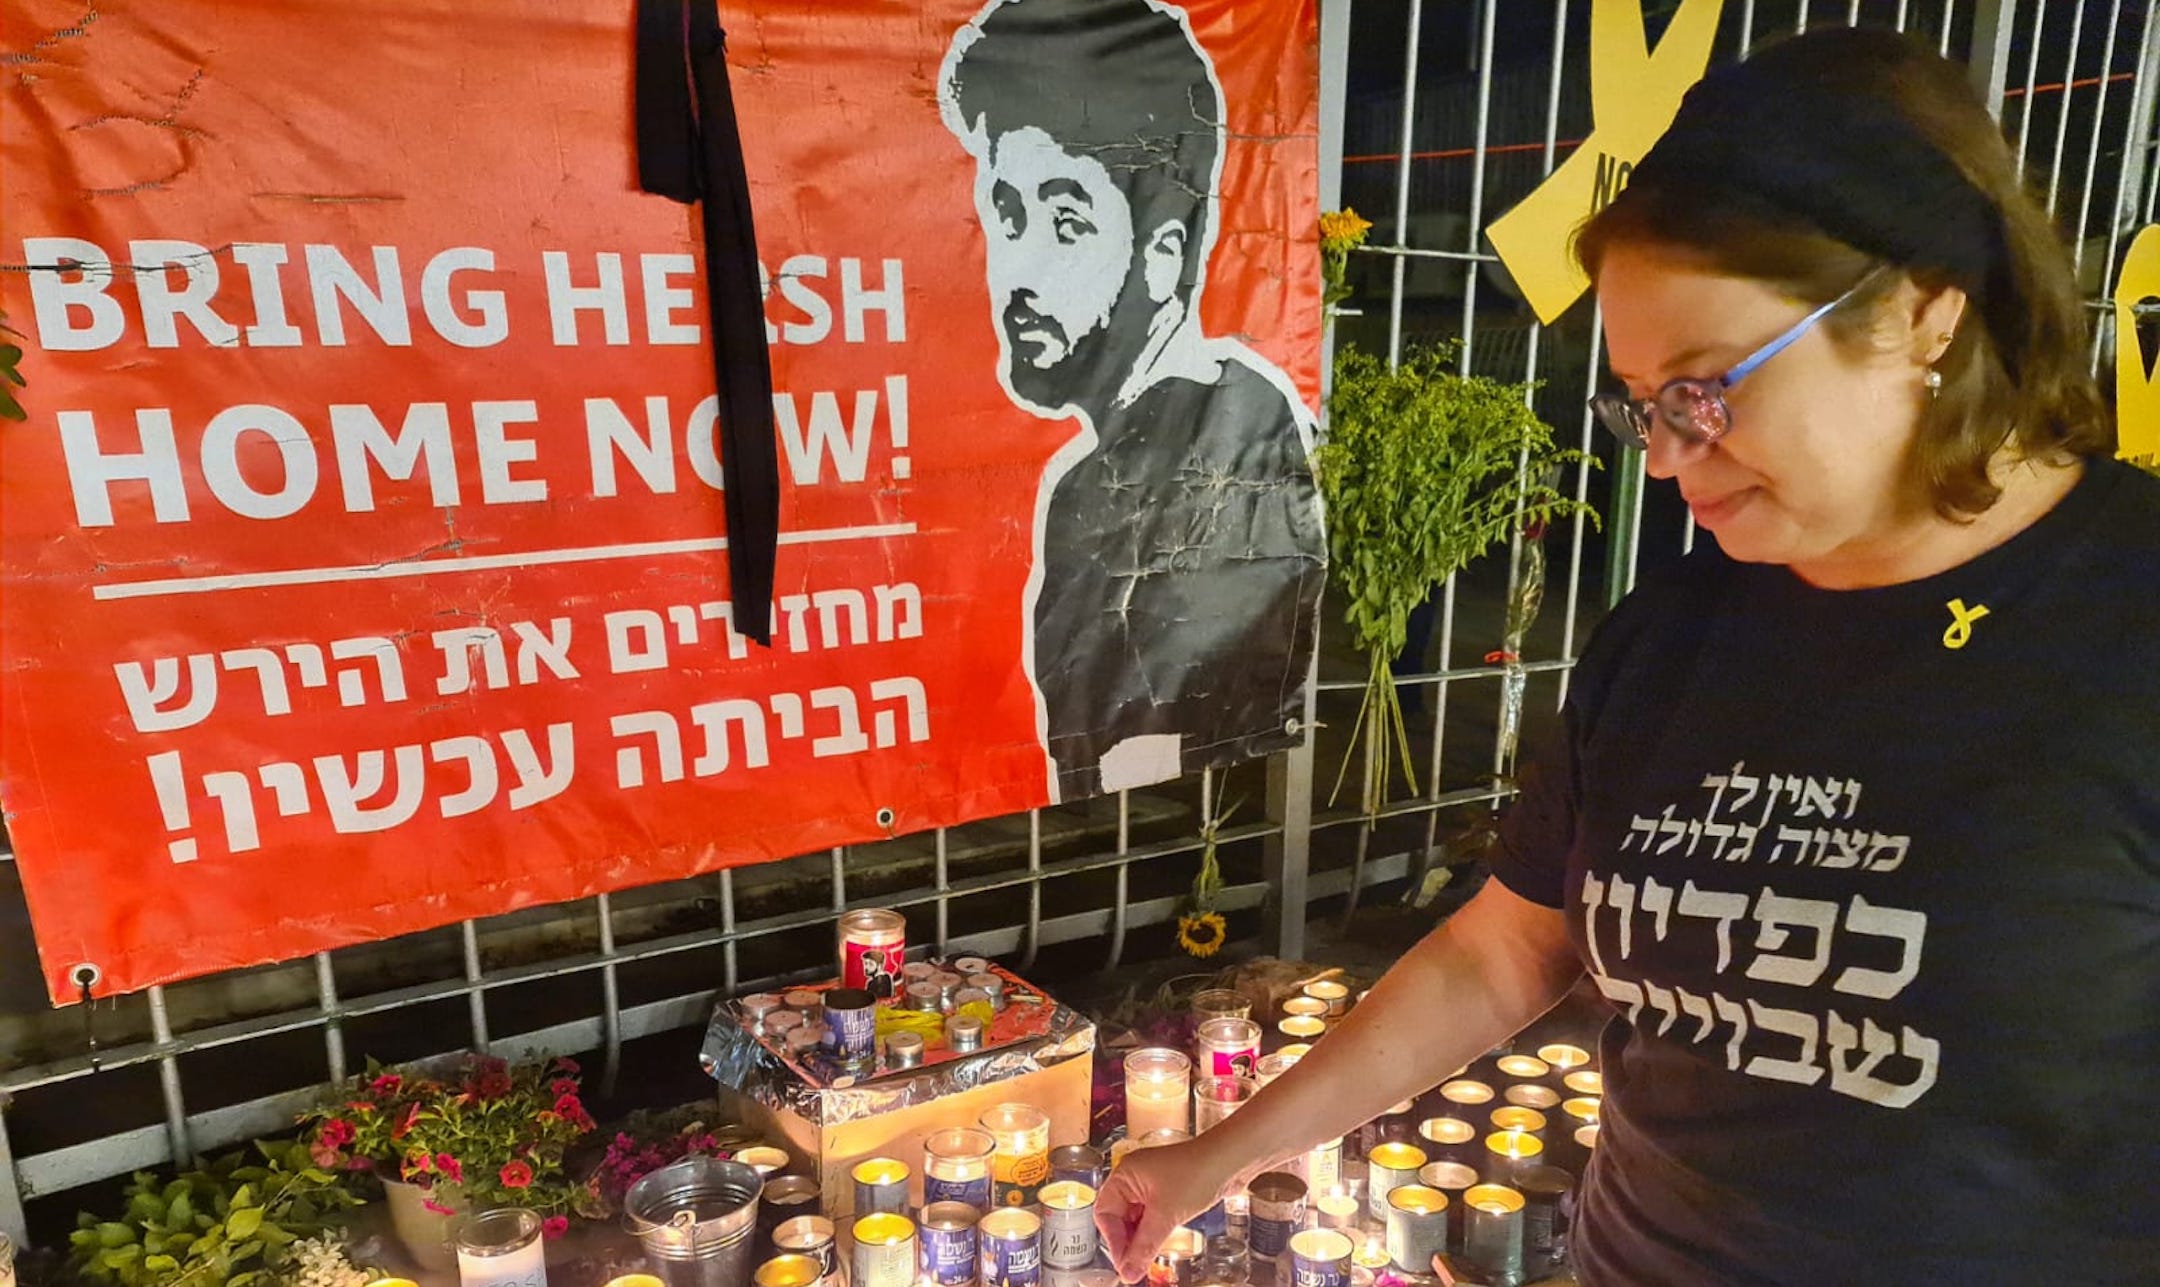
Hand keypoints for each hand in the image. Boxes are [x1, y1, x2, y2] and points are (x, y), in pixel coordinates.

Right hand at [1093, 1140, 1230, 1282]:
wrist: (1231, 1160)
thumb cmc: (1198, 1172)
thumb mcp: (1165, 1215)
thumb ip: (1144, 1247)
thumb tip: (1128, 1272)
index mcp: (1125, 1174)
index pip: (1105, 1213)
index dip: (1113, 1241)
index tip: (1124, 1265)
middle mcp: (1135, 1176)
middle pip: (1118, 1216)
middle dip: (1126, 1242)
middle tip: (1134, 1267)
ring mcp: (1152, 1183)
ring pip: (1136, 1218)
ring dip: (1140, 1239)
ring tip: (1146, 1260)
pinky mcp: (1169, 1190)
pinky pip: (1153, 1215)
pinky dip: (1153, 1231)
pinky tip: (1158, 1244)